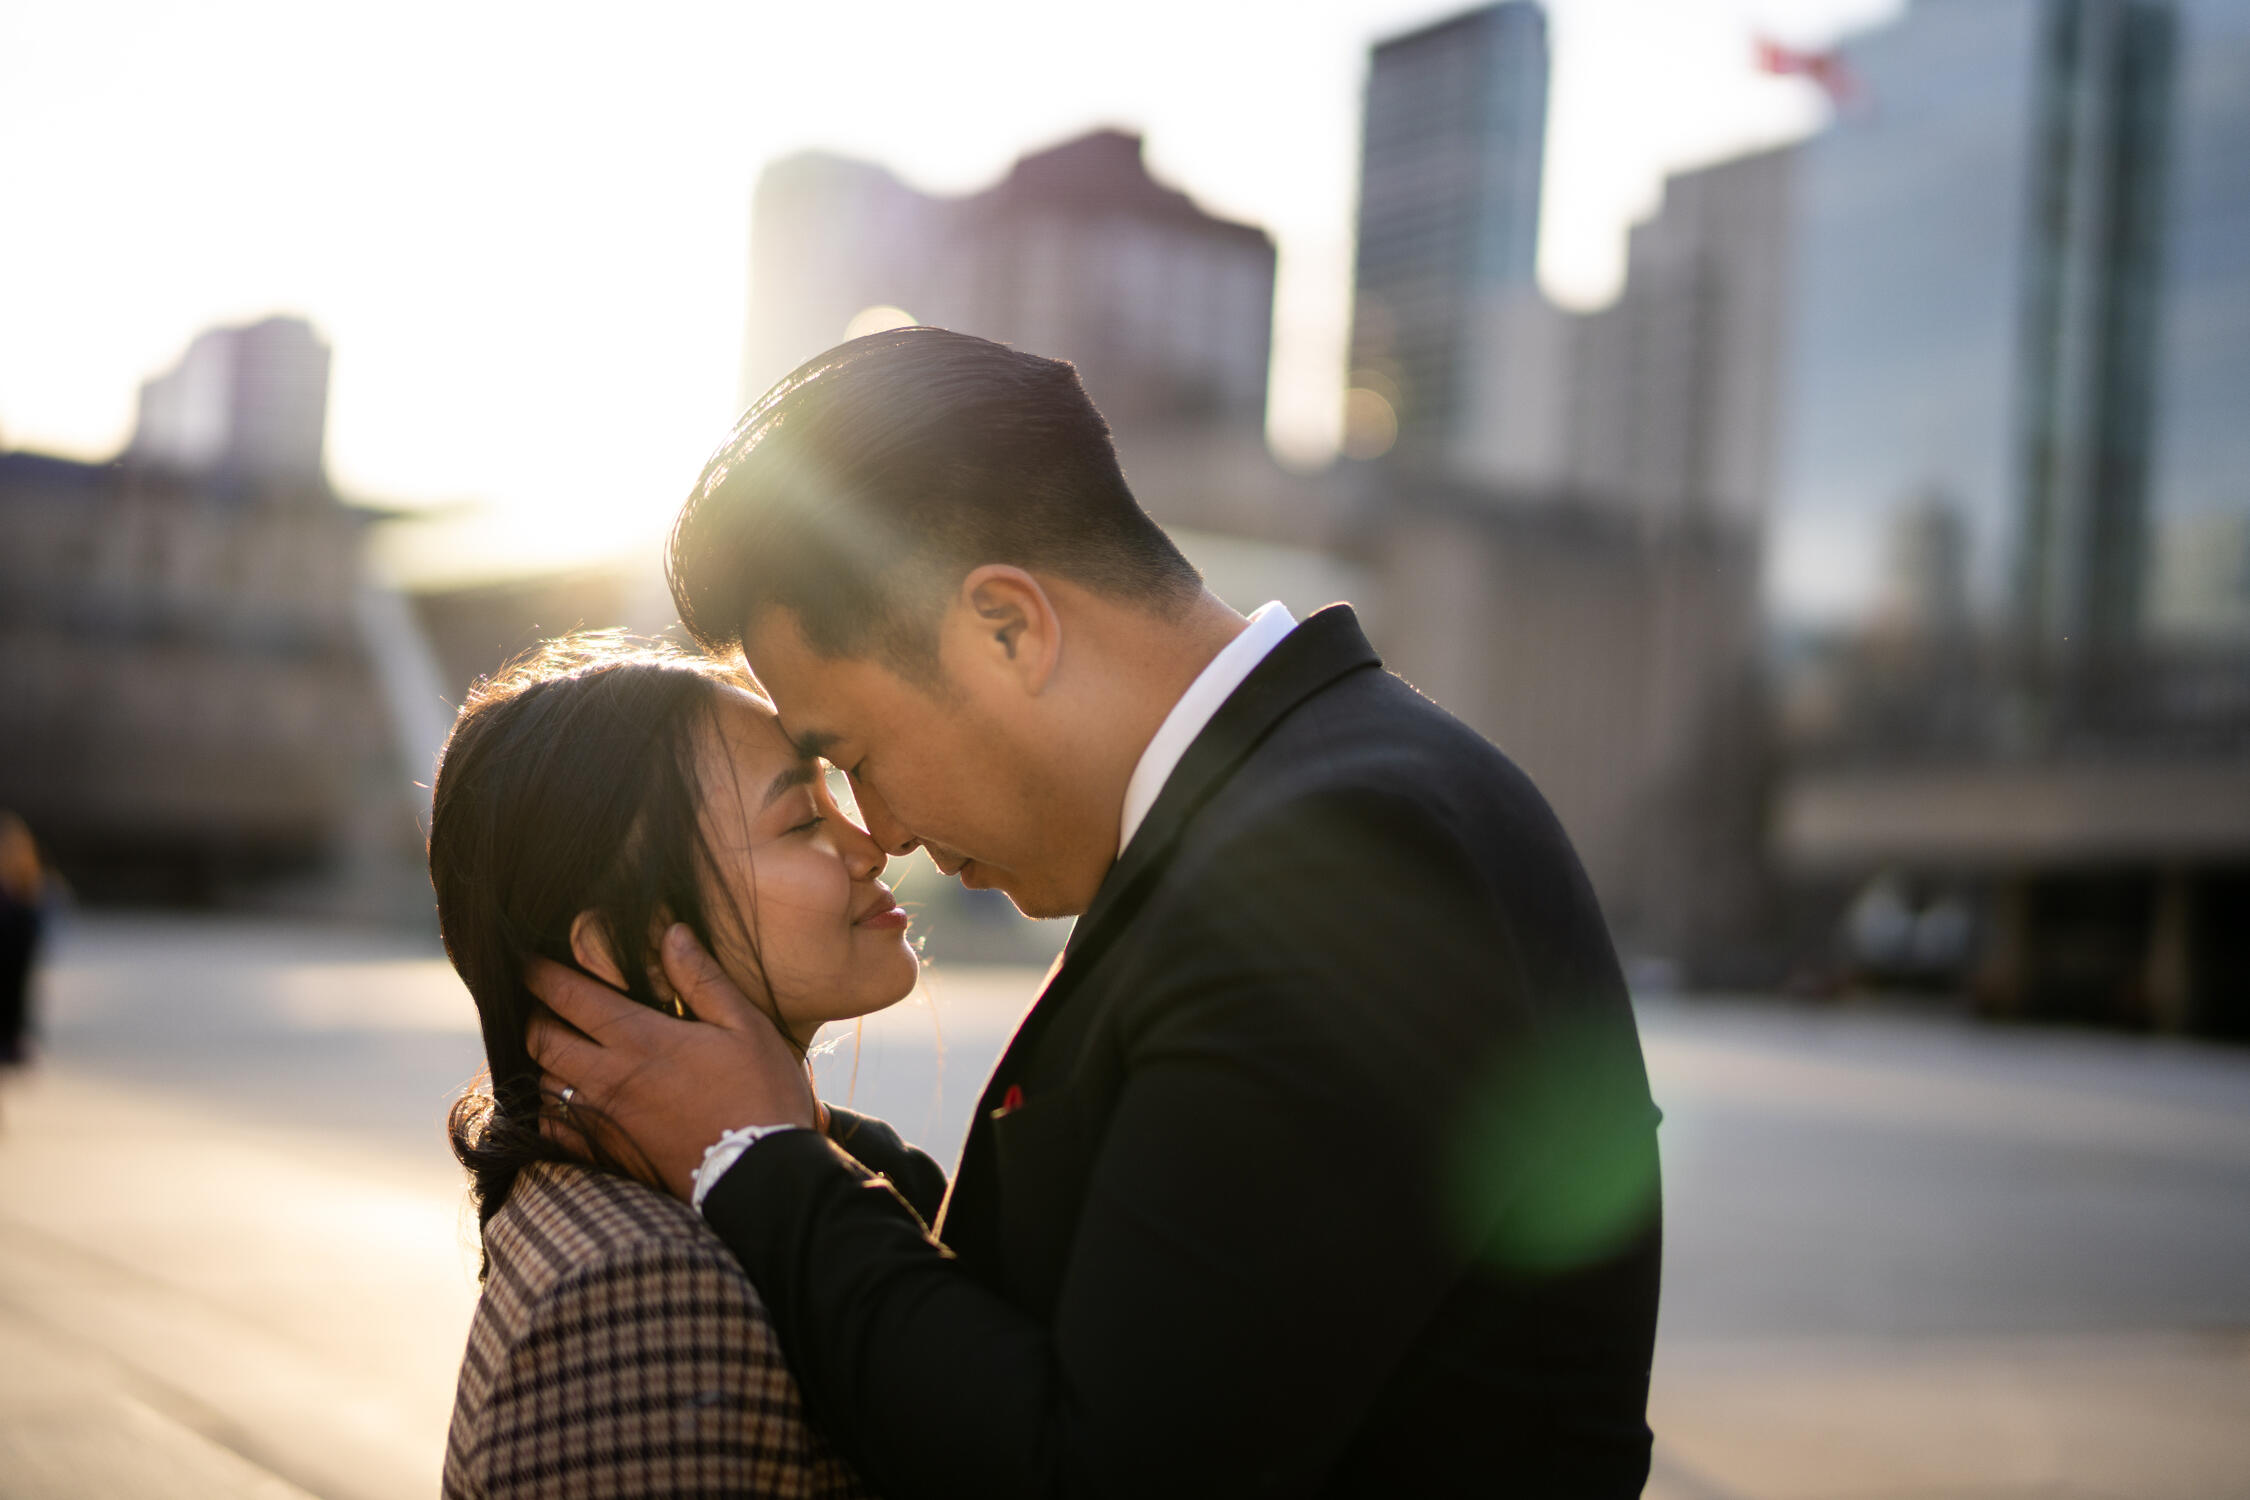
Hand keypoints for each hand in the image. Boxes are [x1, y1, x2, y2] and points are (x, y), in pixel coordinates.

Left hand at [527, 923, 819, 1199]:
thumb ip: (702, 978)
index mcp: (641, 1038)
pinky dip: (548, 1110)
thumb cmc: (762, 1093)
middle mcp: (609, 1077)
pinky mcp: (607, 1155)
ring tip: (557, 1047)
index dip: (541, 973)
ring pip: (543, 1082)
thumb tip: (671, 932)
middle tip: (542, 1002)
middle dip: (534, 1014)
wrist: (762, 1175)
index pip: (569, 995)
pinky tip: (565, 1101)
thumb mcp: (745, 1025)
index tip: (529, 960)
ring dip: (544, 1060)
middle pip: (541, 1039)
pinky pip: (553, 1129)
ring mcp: (604, 1120)